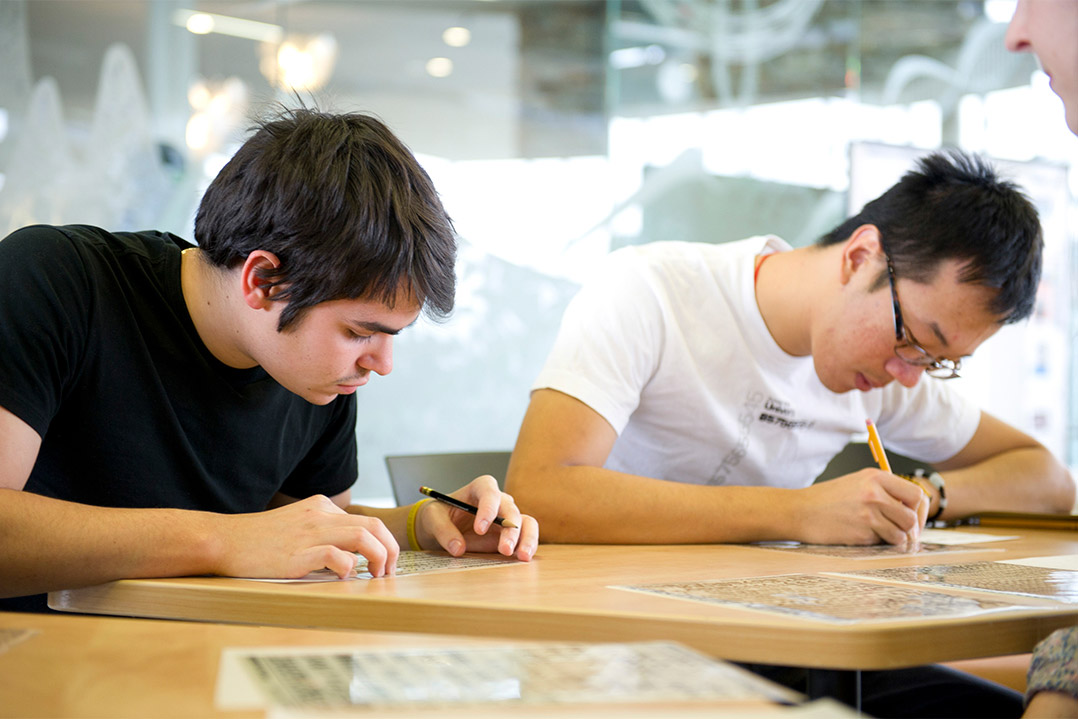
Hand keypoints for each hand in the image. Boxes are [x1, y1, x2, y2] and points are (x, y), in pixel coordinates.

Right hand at [211, 495, 399, 578]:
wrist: (224, 541)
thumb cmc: (258, 540)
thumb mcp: (297, 525)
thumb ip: (322, 532)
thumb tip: (351, 556)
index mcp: (321, 507)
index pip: (367, 520)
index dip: (384, 543)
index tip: (385, 562)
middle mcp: (320, 514)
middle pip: (374, 525)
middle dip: (390, 550)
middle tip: (388, 571)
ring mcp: (309, 532)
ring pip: (362, 536)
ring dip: (378, 558)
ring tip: (375, 576)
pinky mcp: (298, 553)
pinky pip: (336, 556)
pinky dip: (348, 568)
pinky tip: (345, 577)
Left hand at [415, 475, 537, 560]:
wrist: (442, 528)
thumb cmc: (438, 515)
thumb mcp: (432, 519)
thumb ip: (443, 530)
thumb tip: (458, 548)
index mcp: (479, 489)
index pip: (489, 492)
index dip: (488, 508)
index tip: (479, 529)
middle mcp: (497, 501)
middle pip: (511, 509)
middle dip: (511, 530)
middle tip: (504, 549)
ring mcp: (506, 518)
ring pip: (526, 522)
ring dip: (526, 538)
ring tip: (522, 556)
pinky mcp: (510, 534)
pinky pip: (525, 537)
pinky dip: (527, 547)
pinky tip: (522, 559)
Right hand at [795, 468, 928, 546]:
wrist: (799, 511)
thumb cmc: (826, 499)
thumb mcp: (856, 483)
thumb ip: (883, 491)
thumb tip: (910, 509)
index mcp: (875, 477)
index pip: (915, 494)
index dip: (920, 510)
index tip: (915, 518)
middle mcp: (874, 493)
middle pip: (912, 516)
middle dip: (911, 528)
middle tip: (903, 533)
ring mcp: (868, 514)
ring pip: (901, 533)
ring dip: (894, 538)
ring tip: (879, 533)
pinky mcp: (861, 533)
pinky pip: (883, 542)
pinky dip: (878, 542)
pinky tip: (862, 535)